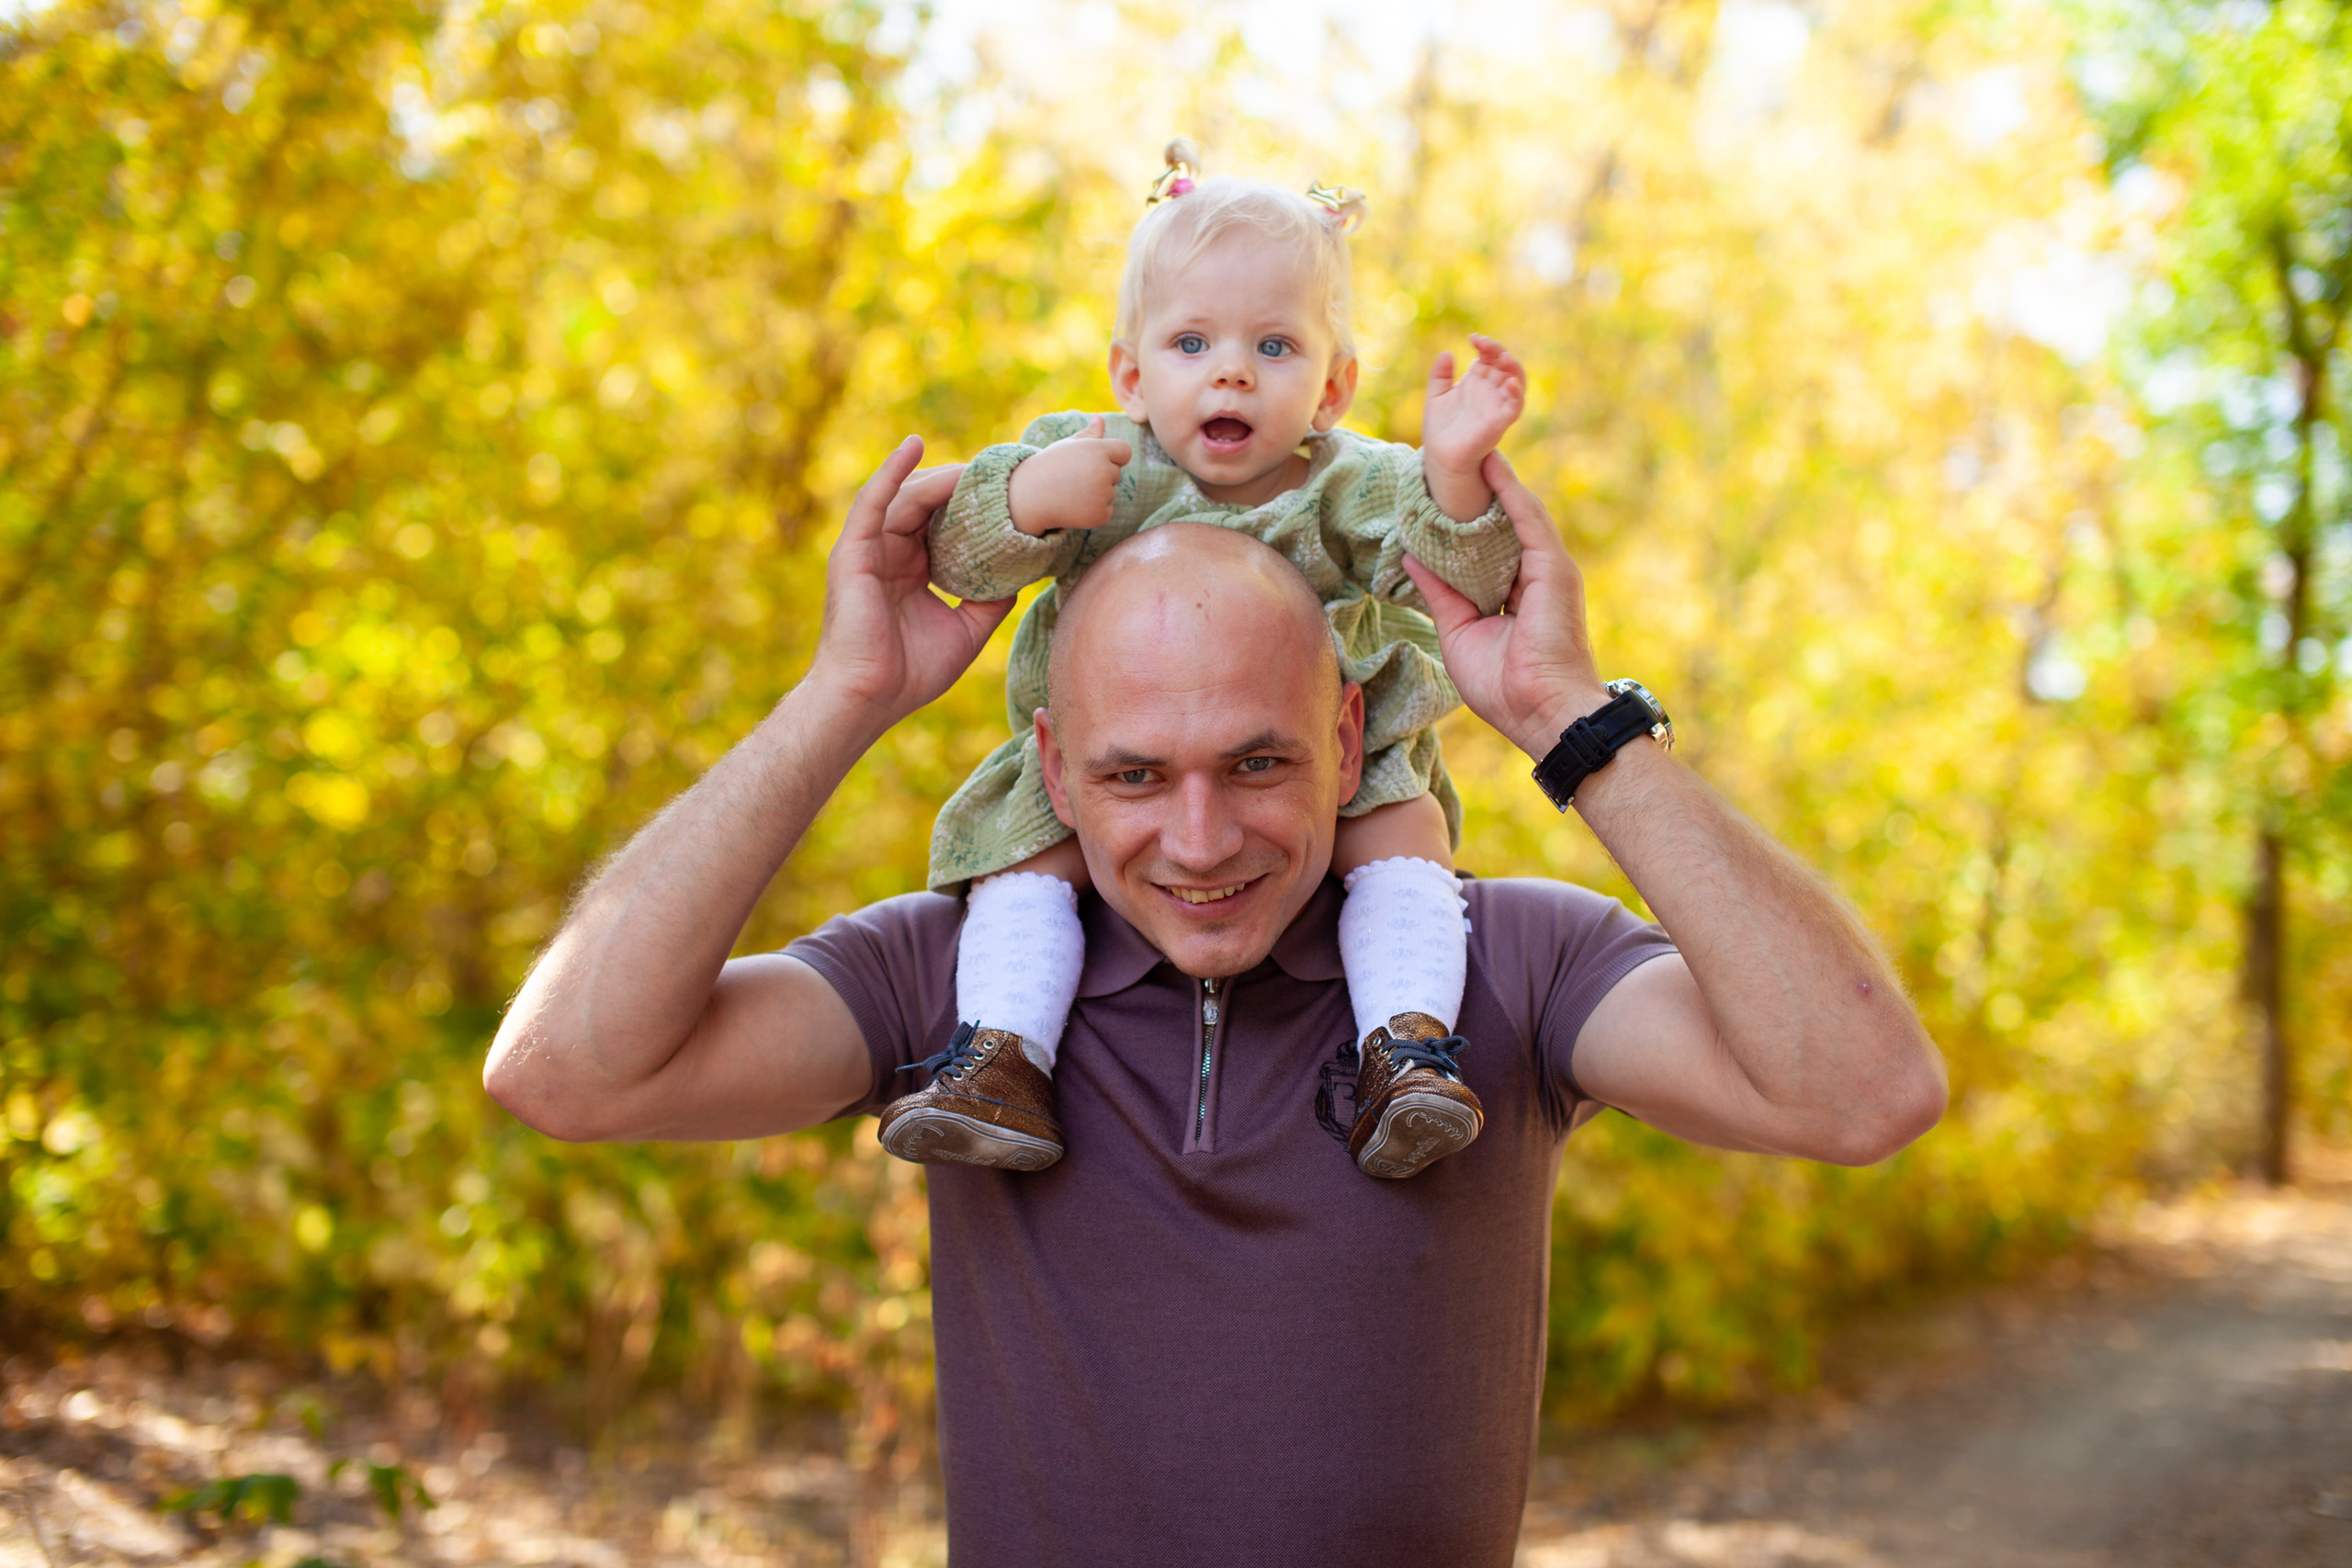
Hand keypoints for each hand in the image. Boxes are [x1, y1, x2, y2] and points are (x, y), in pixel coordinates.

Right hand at [810, 436, 1015, 727]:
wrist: (870, 699)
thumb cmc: (910, 673)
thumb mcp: (967, 631)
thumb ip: (991, 599)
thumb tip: (1023, 573)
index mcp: (915, 568)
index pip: (947, 523)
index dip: (976, 505)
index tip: (1013, 489)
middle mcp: (892, 552)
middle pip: (931, 503)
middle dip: (965, 485)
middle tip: (1004, 471)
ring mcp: (871, 548)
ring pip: (908, 496)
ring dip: (944, 477)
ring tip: (978, 466)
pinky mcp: (854, 550)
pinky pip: (874, 501)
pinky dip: (892, 471)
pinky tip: (913, 445)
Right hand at [1007, 415, 1132, 535]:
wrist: (1030, 495)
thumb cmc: (1050, 466)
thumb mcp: (1068, 446)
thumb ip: (1089, 434)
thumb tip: (1100, 419)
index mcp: (1098, 450)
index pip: (1125, 452)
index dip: (1112, 456)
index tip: (1094, 461)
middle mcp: (1102, 471)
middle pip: (1117, 474)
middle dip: (1100, 475)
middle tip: (1075, 477)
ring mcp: (1102, 494)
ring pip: (1111, 493)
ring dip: (1097, 494)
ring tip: (1072, 491)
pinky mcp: (1099, 514)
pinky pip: (1107, 511)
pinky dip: (1095, 511)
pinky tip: (1075, 505)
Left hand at [1402, 451, 1608, 759]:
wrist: (1542, 713)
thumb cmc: (1504, 687)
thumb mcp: (1458, 633)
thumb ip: (1439, 593)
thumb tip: (1410, 559)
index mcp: (1512, 593)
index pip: (1485, 546)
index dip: (1461, 520)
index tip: (1435, 492)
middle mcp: (1532, 575)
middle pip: (1501, 523)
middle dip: (1475, 492)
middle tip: (1445, 459)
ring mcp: (1547, 569)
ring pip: (1517, 513)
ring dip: (1493, 480)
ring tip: (1466, 447)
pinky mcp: (1554, 568)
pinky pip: (1528, 519)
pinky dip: (1510, 490)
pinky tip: (1491, 463)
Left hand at [1421, 334, 1525, 489]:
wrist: (1440, 456)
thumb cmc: (1440, 429)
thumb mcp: (1436, 396)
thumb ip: (1440, 375)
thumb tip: (1447, 353)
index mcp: (1477, 382)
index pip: (1489, 357)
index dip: (1485, 345)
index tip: (1473, 339)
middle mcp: (1490, 392)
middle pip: (1504, 365)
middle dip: (1498, 351)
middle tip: (1485, 344)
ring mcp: (1497, 407)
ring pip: (1516, 382)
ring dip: (1513, 368)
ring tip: (1503, 357)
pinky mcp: (1500, 423)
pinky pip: (1515, 407)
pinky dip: (1516, 394)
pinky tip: (1509, 382)